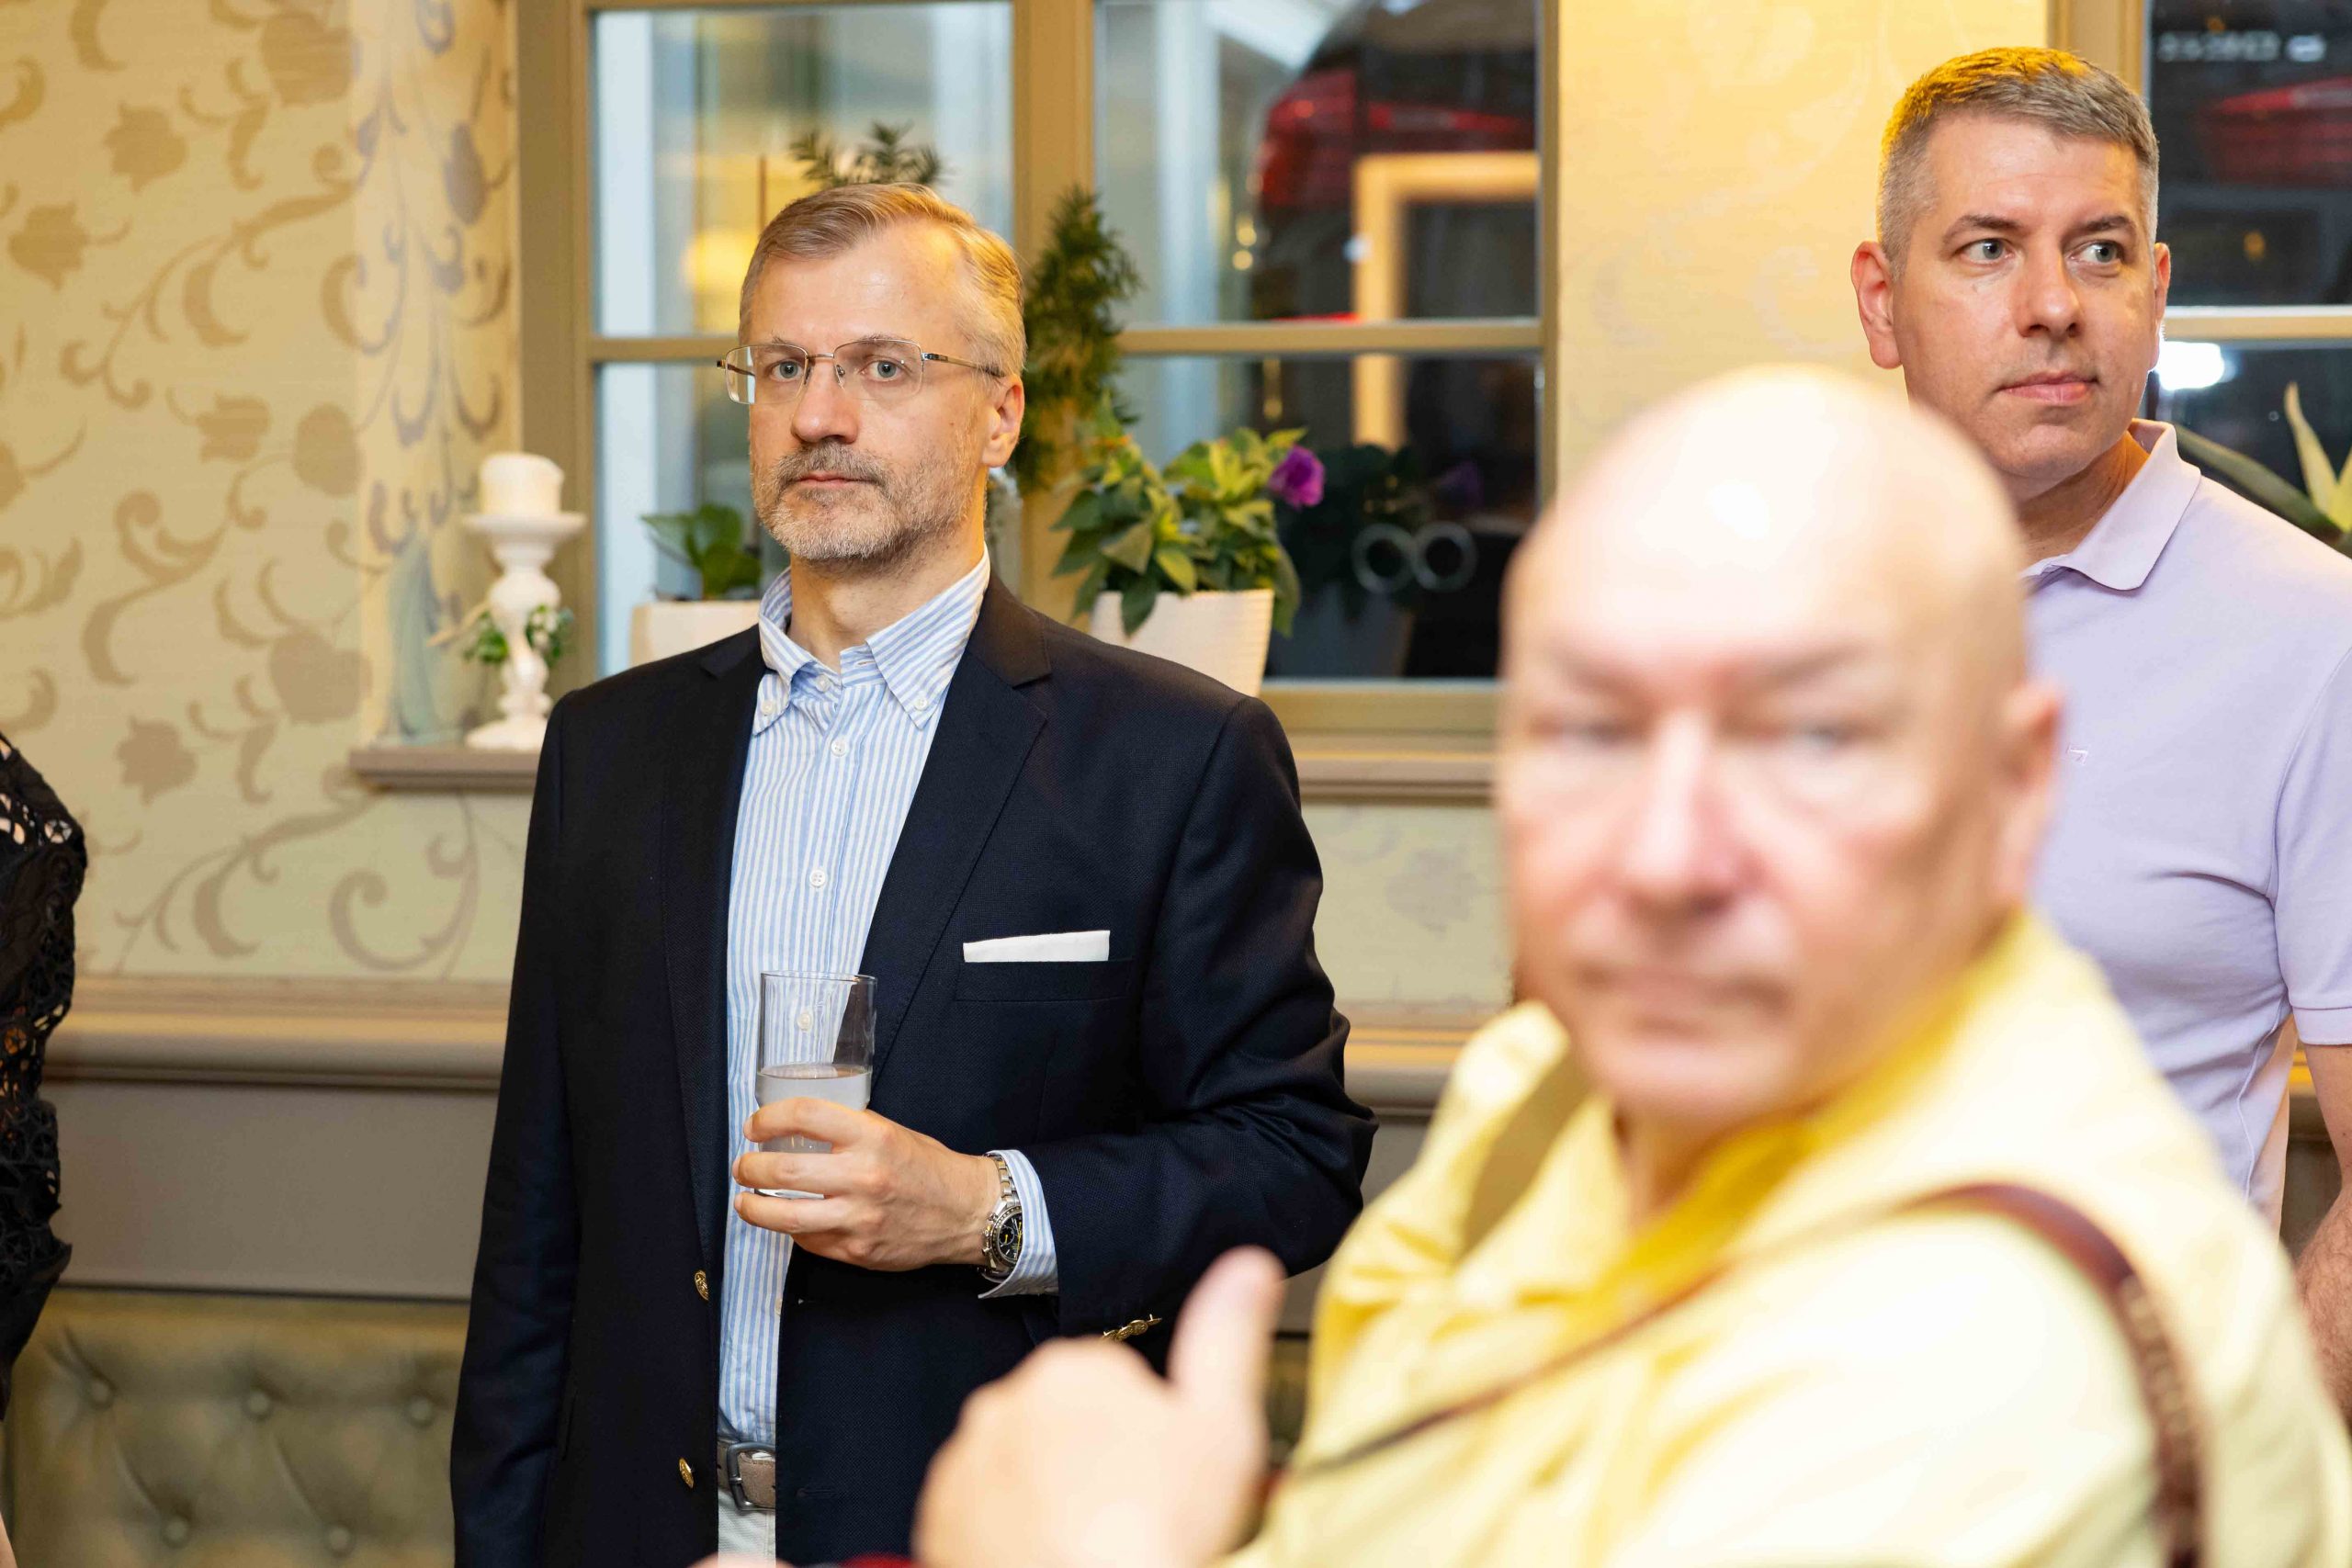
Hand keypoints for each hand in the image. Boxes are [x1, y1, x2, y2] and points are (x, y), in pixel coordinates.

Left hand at [733, 1098, 998, 1271]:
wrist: (967, 1213)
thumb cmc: (929, 1169)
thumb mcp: (892, 1132)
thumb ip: (849, 1130)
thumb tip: (799, 1130)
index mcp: (872, 1137)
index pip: (804, 1115)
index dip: (768, 1118)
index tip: (755, 1125)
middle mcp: (864, 1176)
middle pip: (783, 1169)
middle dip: (749, 1167)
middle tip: (743, 1165)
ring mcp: (859, 1218)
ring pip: (785, 1216)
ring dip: (753, 1207)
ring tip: (744, 1201)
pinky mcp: (858, 1251)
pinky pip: (809, 1241)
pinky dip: (791, 1230)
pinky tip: (788, 1221)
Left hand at [913, 1247, 1283, 1567]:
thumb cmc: (1156, 1531)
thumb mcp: (1220, 1427)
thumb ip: (1228, 1335)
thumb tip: (1249, 1263)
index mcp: (1072, 1371)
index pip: (1109, 1382)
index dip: (1144, 1429)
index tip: (1158, 1470)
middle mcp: (1005, 1403)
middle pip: (1060, 1421)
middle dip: (1090, 1454)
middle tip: (1129, 1509)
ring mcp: (966, 1463)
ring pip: (1018, 1465)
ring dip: (1046, 1491)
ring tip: (1088, 1537)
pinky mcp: (939, 1517)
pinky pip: (979, 1510)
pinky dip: (1005, 1527)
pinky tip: (1047, 1550)